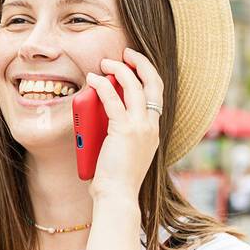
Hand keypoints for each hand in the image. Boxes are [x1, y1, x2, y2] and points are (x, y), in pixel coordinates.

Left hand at [84, 48, 163, 200]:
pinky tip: (92, 79)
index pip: (156, 95)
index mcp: (153, 131)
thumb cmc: (115, 181)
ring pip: (134, 86)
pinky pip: (112, 100)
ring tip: (104, 63)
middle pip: (153, 84)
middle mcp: (152, 126)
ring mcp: (141, 127)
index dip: (147, 75)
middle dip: (141, 63)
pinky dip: (102, 85)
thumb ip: (117, 134)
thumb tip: (99, 118)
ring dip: (119, 69)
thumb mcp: (121, 152)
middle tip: (126, 53)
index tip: (134, 65)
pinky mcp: (124, 130)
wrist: (117, 196)